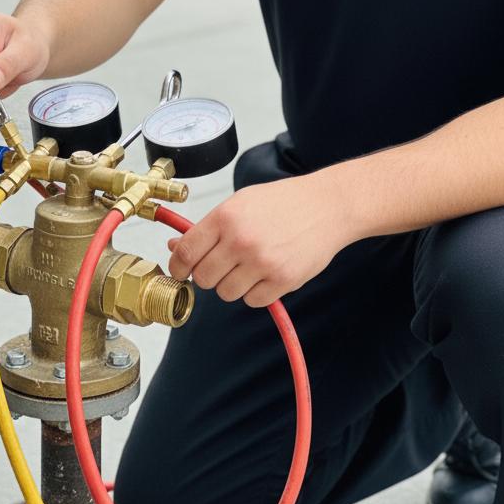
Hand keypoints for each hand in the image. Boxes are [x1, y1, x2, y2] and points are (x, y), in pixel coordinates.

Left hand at [166, 172, 351, 307]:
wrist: (327, 206)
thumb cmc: (284, 202)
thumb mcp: (241, 202)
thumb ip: (208, 227)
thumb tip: (176, 248)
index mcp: (226, 217)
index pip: (185, 254)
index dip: (177, 267)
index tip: (180, 271)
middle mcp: (241, 240)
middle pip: (203, 279)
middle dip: (209, 274)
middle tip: (223, 263)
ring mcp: (262, 262)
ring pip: (226, 293)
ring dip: (233, 284)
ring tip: (250, 264)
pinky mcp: (282, 280)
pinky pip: (253, 301)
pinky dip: (256, 292)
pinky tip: (267, 272)